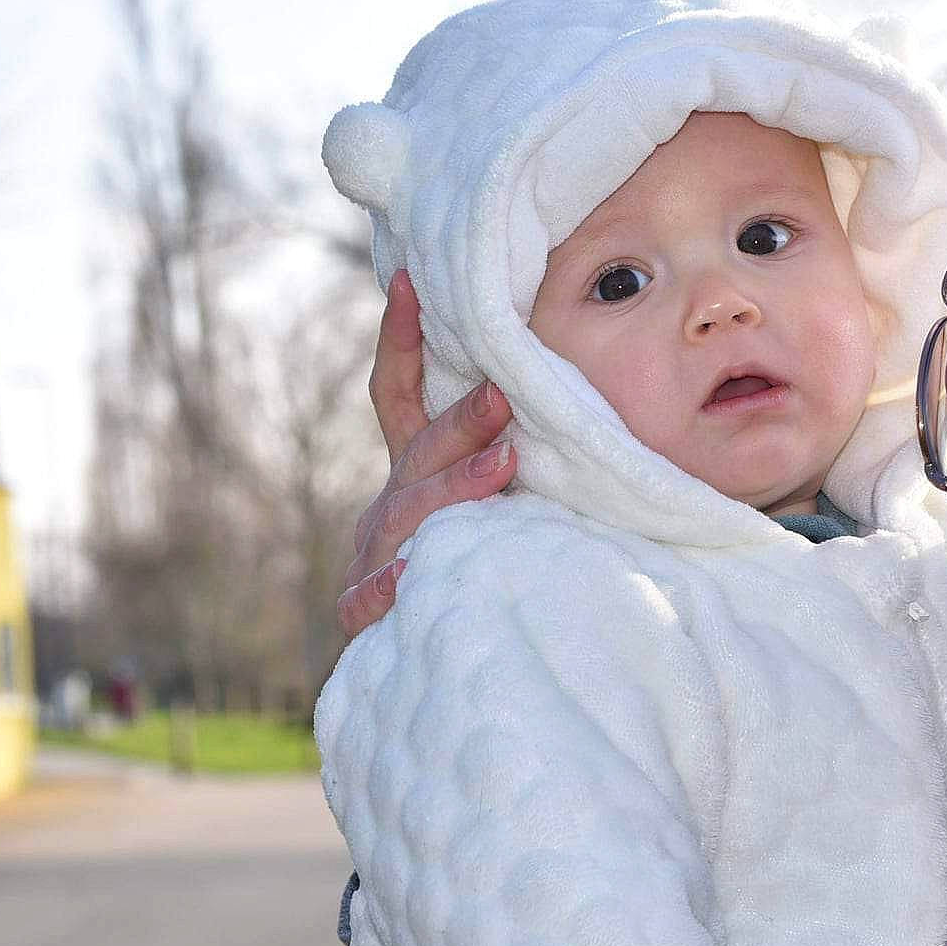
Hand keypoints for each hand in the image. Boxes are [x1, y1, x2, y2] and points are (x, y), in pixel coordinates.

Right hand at [337, 270, 518, 637]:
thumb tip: (583, 393)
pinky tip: (415, 575)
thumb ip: (517, 455)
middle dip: (463, 421)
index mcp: (415, 468)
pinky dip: (389, 585)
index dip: (402, 337)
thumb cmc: (493, 564)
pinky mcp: (364, 613)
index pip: (400, 391)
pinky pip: (369, 597)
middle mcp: (390, 502)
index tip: (410, 280)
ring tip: (499, 470)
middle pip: (418, 450)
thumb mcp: (505, 501)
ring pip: (403, 515)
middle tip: (506, 395)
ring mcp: (373, 555)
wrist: (448, 665)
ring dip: (451, 490)